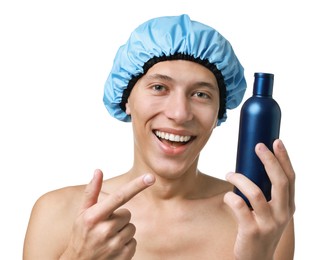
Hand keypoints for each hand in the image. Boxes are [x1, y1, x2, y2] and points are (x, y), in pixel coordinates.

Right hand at [60, 169, 154, 259]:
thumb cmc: (81, 236)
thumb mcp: (82, 214)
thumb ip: (91, 191)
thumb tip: (98, 171)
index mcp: (93, 217)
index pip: (119, 197)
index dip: (136, 186)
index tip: (150, 177)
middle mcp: (103, 230)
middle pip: (127, 213)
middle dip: (119, 218)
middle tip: (105, 227)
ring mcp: (113, 245)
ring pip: (131, 228)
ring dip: (122, 231)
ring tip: (107, 239)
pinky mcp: (123, 256)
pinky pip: (134, 242)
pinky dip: (126, 244)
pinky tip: (112, 248)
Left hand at [224, 139, 294, 259]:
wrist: (257, 258)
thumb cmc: (260, 227)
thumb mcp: (271, 211)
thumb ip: (267, 192)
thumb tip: (251, 165)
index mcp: (288, 206)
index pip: (290, 178)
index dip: (284, 158)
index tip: (276, 141)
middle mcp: (283, 214)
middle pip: (280, 181)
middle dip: (269, 160)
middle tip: (258, 146)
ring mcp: (269, 224)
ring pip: (256, 193)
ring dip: (240, 179)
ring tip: (229, 174)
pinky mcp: (252, 231)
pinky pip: (240, 207)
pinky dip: (231, 198)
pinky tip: (227, 197)